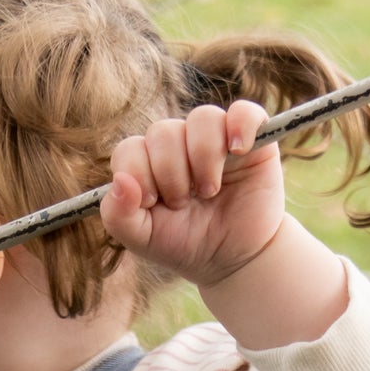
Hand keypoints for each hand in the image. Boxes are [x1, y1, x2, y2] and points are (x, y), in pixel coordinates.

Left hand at [100, 101, 284, 290]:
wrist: (234, 258)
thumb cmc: (186, 244)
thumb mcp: (143, 239)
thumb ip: (117, 215)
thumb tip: (120, 180)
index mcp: (148, 163)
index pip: (130, 148)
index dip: (138, 174)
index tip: (154, 202)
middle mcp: (179, 144)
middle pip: (163, 132)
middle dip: (170, 174)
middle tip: (184, 202)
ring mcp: (215, 138)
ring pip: (202, 118)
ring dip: (202, 158)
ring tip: (209, 191)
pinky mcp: (251, 139)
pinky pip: (245, 112)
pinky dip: (241, 126)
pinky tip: (239, 150)